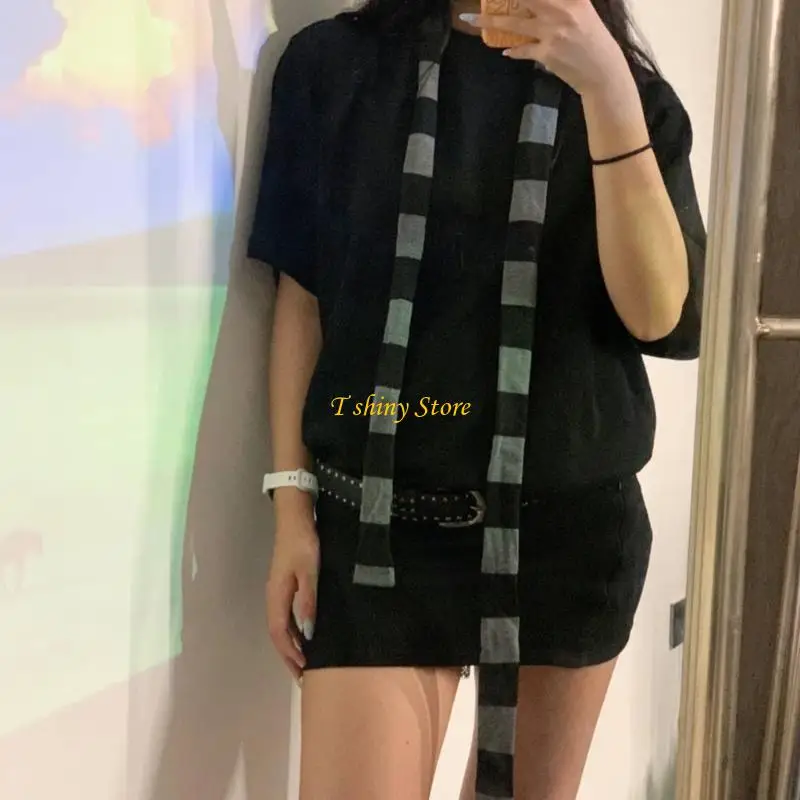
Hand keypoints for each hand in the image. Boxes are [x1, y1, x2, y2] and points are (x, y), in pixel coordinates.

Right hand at [266, 502, 319, 684]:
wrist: (295, 518)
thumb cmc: (303, 543)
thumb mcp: (310, 571)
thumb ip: (308, 600)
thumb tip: (308, 631)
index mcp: (277, 595)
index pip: (278, 633)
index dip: (289, 653)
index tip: (302, 670)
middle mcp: (273, 596)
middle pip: (277, 633)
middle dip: (288, 655)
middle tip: (302, 676)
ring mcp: (277, 591)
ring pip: (281, 626)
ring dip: (290, 645)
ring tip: (304, 662)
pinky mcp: (284, 585)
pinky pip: (285, 615)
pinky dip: (293, 631)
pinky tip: (305, 635)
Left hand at [461, 0, 630, 95]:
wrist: (602, 72)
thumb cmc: (594, 41)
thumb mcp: (583, 13)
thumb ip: (564, 3)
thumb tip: (535, 5)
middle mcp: (561, 11)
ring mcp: (552, 32)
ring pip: (514, 24)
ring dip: (489, 22)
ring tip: (471, 19)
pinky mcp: (546, 53)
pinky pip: (522, 50)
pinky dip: (513, 51)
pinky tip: (505, 51)